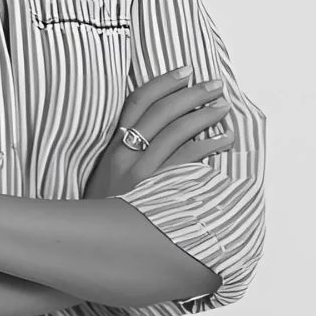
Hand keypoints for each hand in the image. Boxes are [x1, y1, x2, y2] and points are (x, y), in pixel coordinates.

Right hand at [83, 66, 234, 198]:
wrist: (91, 244)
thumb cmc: (103, 211)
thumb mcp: (106, 176)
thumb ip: (125, 153)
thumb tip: (156, 132)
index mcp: (111, 146)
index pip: (138, 102)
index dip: (163, 83)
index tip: (185, 71)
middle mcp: (124, 155)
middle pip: (161, 112)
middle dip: (191, 93)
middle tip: (215, 85)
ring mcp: (140, 173)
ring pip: (176, 132)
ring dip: (204, 116)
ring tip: (223, 108)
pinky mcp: (155, 192)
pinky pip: (186, 162)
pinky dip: (207, 147)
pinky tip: (223, 140)